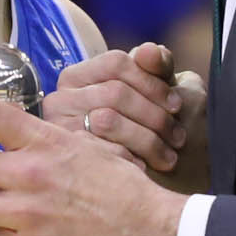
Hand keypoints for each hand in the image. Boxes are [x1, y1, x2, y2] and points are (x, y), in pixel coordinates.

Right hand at [41, 44, 191, 178]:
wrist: (116, 184)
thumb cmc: (140, 128)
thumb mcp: (151, 93)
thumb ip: (156, 67)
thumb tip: (152, 50)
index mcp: (77, 75)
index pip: (117, 62)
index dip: (152, 82)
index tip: (177, 105)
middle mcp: (59, 99)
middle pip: (115, 92)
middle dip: (154, 115)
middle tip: (178, 136)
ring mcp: (57, 128)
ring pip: (108, 120)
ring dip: (146, 139)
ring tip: (169, 155)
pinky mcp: (61, 157)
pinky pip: (98, 151)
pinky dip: (127, 159)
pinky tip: (145, 168)